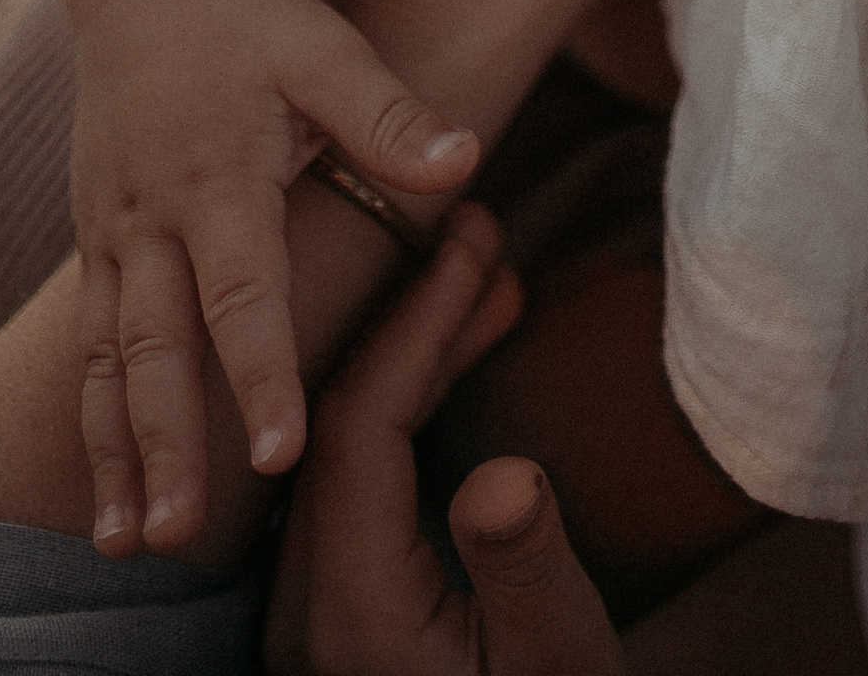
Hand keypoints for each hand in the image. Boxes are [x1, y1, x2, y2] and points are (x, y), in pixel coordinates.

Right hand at [74, 0, 476, 555]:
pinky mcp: (95, 239)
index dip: (260, 373)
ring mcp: (111, 232)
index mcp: (216, 177)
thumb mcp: (326, 44)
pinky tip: (101, 484)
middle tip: (175, 534)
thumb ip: (390, 113)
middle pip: (155, 348)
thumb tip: (467, 162)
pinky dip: (92, 416)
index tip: (279, 452)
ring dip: (113, 454)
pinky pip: (88, 342)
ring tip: (121, 543)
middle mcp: (151, 216)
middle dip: (164, 446)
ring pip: (107, 360)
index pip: (242, 293)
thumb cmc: (254, 14)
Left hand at [265, 212, 619, 675]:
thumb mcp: (558, 659)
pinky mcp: (340, 609)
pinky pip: (358, 479)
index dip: (418, 326)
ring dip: (417, 356)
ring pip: (347, 446)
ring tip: (490, 279)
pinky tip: (465, 360)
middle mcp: (310, 606)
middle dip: (414, 321)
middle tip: (482, 234)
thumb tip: (505, 476)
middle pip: (342, 423)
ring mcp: (317, 610)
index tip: (477, 245)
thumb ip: (524, 570)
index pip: (362, 428)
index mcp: (351, 611)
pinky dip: (411, 408)